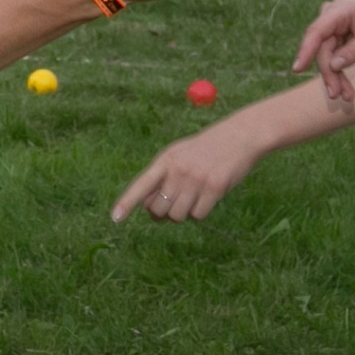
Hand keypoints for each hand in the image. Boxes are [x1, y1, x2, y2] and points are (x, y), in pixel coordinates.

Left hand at [111, 125, 261, 223]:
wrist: (239, 136)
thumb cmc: (205, 150)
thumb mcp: (179, 155)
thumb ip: (162, 178)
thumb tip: (150, 209)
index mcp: (165, 160)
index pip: (141, 184)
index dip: (127, 202)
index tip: (115, 218)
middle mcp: (178, 170)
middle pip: (158, 209)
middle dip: (164, 213)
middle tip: (176, 202)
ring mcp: (196, 179)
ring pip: (178, 216)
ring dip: (184, 213)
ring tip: (194, 196)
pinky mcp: (215, 188)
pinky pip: (199, 215)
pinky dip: (201, 212)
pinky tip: (208, 196)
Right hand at [292, 0, 354, 108]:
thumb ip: (354, 51)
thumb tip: (333, 66)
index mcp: (339, 11)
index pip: (317, 31)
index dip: (306, 50)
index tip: (297, 69)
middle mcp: (330, 17)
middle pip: (321, 50)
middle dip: (329, 73)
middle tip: (337, 95)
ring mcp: (332, 29)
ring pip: (326, 58)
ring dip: (335, 78)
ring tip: (347, 97)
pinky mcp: (335, 39)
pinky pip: (332, 60)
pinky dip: (339, 75)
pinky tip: (346, 90)